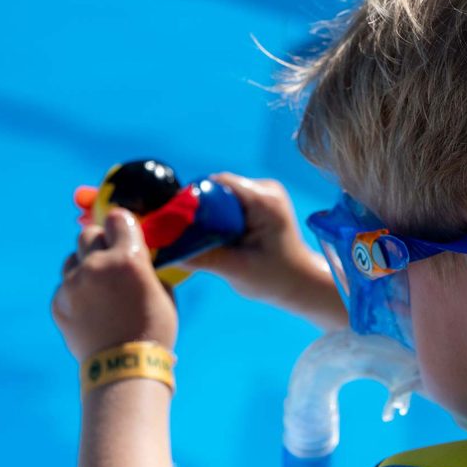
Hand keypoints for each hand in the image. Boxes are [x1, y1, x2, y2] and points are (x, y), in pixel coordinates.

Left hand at [52, 209, 176, 360]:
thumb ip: (148, 270)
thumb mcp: (164, 295)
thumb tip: (140, 260)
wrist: (123, 369)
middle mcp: (96, 265)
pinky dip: (76, 292)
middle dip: (100, 241)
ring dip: (85, 265)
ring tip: (98, 285)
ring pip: (72, 259)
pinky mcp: (58, 303)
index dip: (122, 224)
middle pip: (88, 234)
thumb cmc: (153, 332)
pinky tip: (90, 308)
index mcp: (128, 259)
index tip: (124, 232)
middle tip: (109, 257)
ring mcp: (72, 284)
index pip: (118, 218)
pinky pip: (64, 286)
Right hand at [184, 174, 347, 329]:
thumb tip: (166, 250)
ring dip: (210, 216)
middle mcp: (265, 189)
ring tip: (205, 240)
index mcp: (265, 201)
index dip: (194, 200)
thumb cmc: (275, 278)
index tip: (177, 223)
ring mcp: (263, 192)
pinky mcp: (258, 200)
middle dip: (200, 211)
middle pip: (217, 188)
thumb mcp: (237, 271)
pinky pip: (228, 201)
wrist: (300, 282)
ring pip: (221, 195)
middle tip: (187, 236)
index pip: (218, 184)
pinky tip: (217, 238)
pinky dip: (218, 218)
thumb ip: (204, 258)